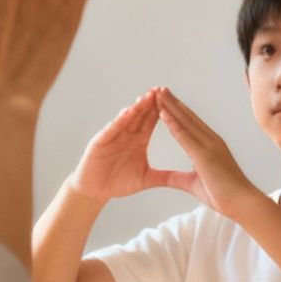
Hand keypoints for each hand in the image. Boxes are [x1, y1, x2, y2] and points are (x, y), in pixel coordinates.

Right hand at [73, 90, 199, 202]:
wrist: (95, 191)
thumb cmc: (118, 183)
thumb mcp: (145, 179)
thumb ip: (164, 176)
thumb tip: (185, 179)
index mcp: (139, 141)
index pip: (152, 122)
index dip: (162, 111)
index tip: (174, 100)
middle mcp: (126, 135)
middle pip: (140, 116)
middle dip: (150, 103)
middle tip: (161, 90)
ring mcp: (113, 137)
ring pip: (126, 120)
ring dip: (135, 109)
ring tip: (145, 98)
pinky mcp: (100, 142)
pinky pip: (111, 130)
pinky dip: (118, 122)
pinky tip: (126, 113)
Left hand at [154, 87, 263, 213]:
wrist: (242, 203)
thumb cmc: (224, 195)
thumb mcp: (193, 184)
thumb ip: (178, 177)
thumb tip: (164, 177)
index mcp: (210, 146)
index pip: (191, 124)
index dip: (178, 111)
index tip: (166, 101)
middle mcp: (211, 140)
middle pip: (188, 116)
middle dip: (173, 102)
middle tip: (160, 89)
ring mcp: (209, 145)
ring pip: (185, 121)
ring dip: (170, 106)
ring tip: (158, 93)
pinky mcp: (204, 154)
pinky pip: (184, 135)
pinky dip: (172, 122)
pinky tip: (162, 112)